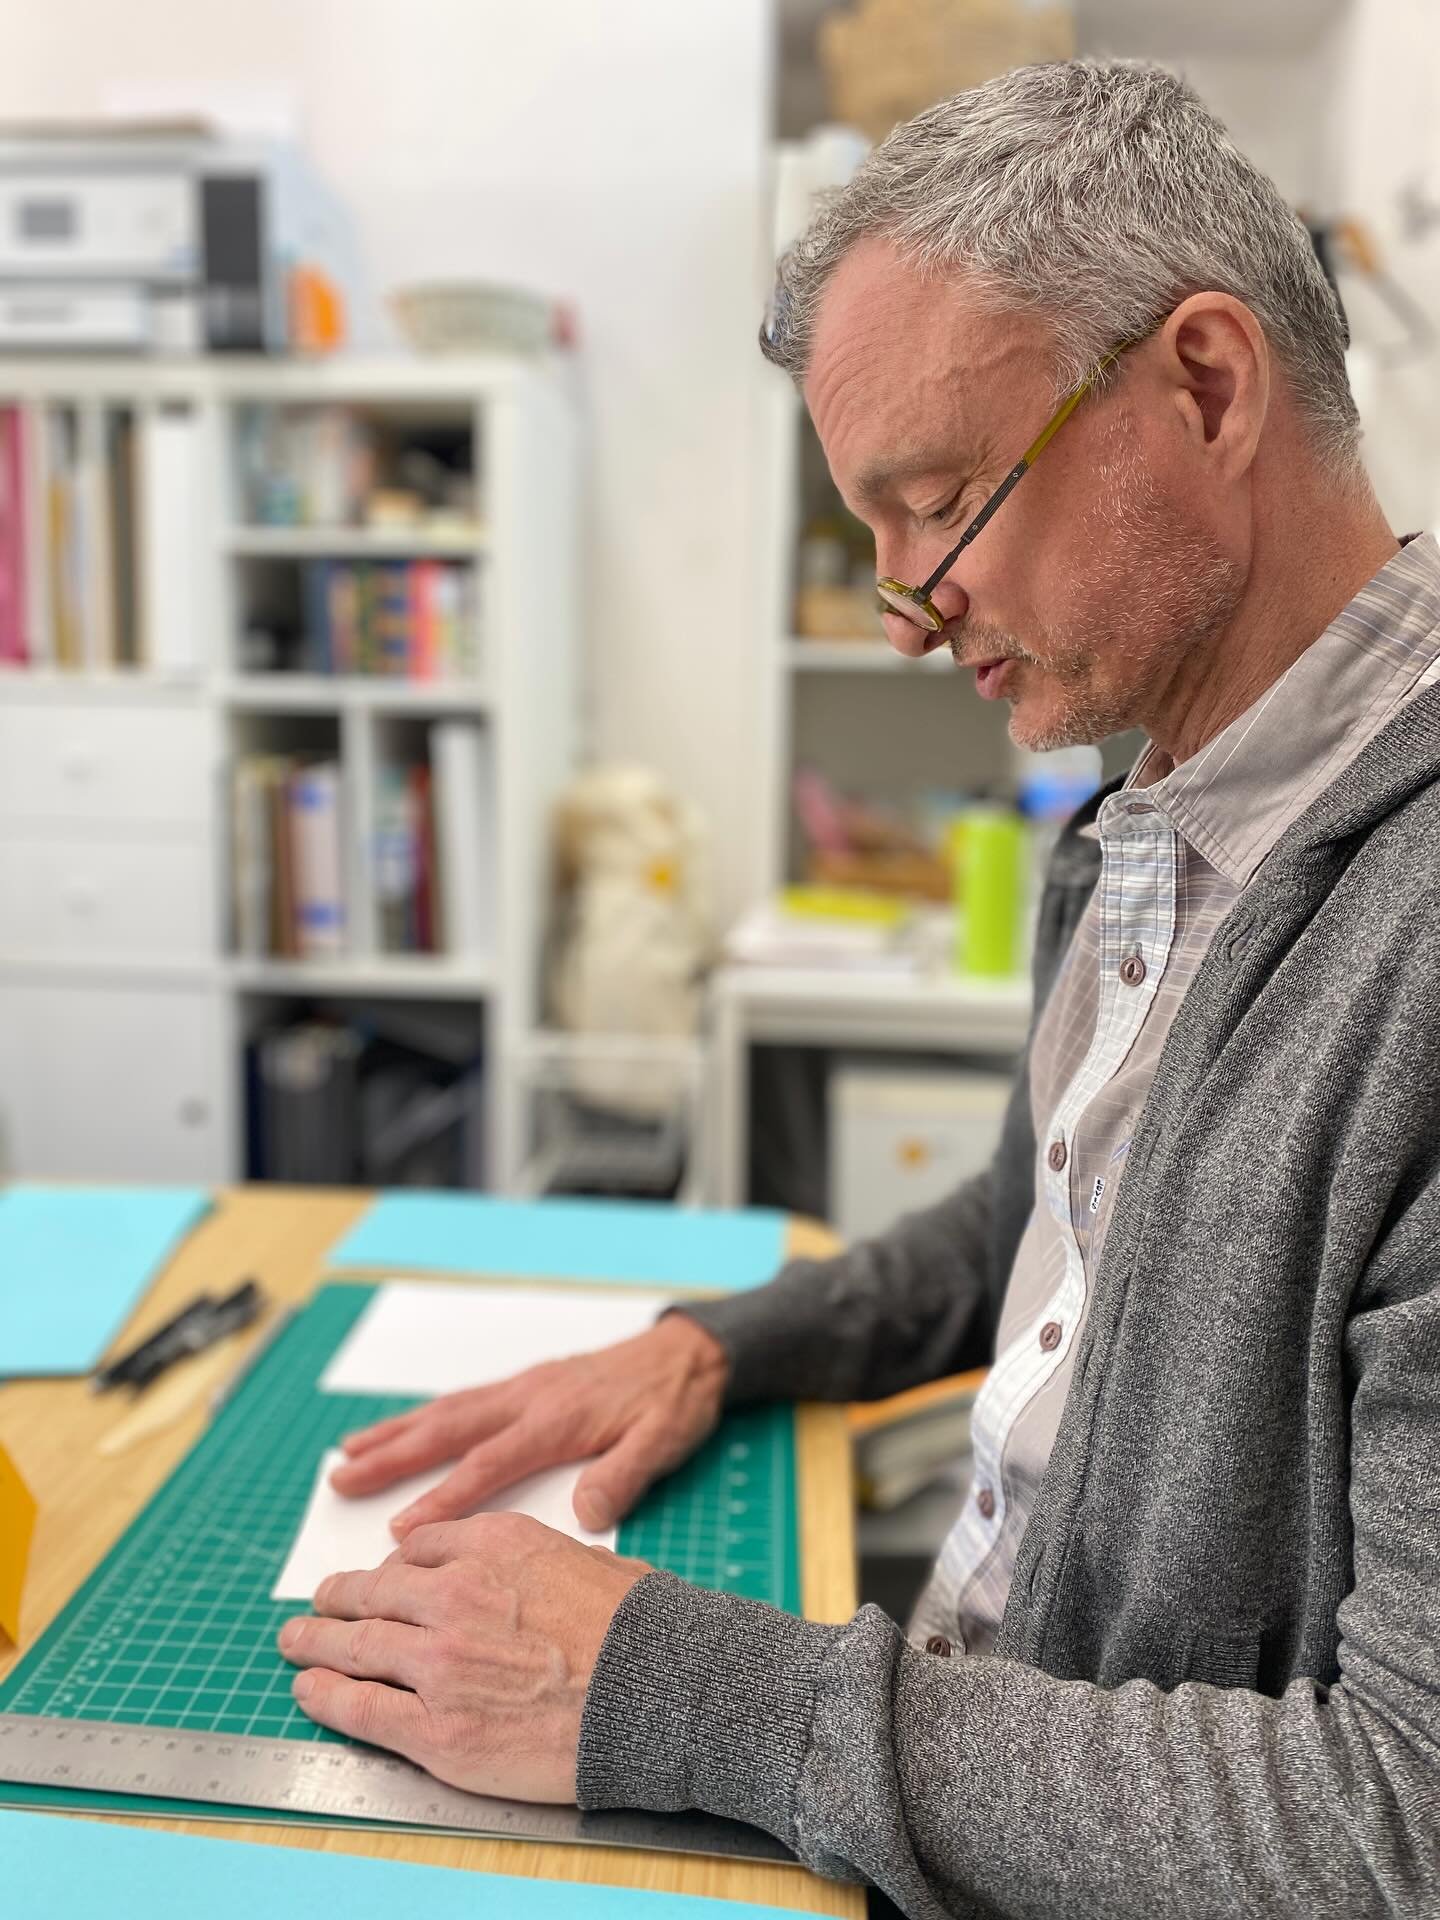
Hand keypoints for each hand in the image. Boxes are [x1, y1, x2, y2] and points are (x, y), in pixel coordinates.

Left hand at [278, 1513, 648, 1801]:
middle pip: (375, 1591)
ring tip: (296, 1642)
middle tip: (318, 1605)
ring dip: (316, 1643)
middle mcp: (454, 1594)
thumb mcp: (587, 1559)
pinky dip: (326, 1698)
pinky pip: (360, 1707)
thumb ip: (535, 1559)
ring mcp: (438, 1662)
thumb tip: (527, 1564)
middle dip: (339, 1598)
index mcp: (493, 1544)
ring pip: (355, 1645)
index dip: (394, 1565)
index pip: (419, 1547)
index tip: (383, 1576)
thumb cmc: (638, 1629)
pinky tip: (309, 1692)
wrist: (657, 1692)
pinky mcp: (434, 1728)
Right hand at [329, 1311, 727, 1537]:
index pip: (489, 1465)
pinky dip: (426, 1416)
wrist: (689, 1354)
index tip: (398, 1533)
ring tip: (349, 1454)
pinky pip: (465, 1401)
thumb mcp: (662, 1444)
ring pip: (449, 1410)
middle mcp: (530, 1398)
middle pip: (449, 1430)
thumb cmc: (674, 1404)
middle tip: (339, 1482)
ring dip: (397, 1432)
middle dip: (392, 1458)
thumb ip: (622, 1477)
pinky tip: (404, 1429)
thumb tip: (585, 1516)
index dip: (444, 1499)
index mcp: (557, 1420)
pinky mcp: (528, 1384)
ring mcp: (525, 1387)